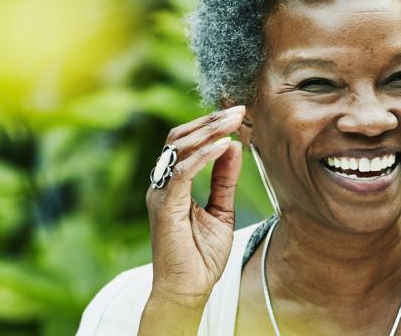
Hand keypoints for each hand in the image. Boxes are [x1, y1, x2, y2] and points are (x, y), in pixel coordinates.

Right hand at [139, 105, 244, 333]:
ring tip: (234, 121)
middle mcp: (162, 184)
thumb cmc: (200, 256)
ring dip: (208, 131)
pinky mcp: (165, 206)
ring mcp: (161, 193)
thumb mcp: (221, 210)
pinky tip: (223, 146)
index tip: (237, 115)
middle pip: (179, 138)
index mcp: (172, 184)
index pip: (185, 143)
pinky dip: (204, 156)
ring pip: (178, 148)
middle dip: (209, 121)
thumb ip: (224, 180)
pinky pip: (182, 172)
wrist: (188, 289)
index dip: (209, 126)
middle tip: (239, 110)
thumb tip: (233, 146)